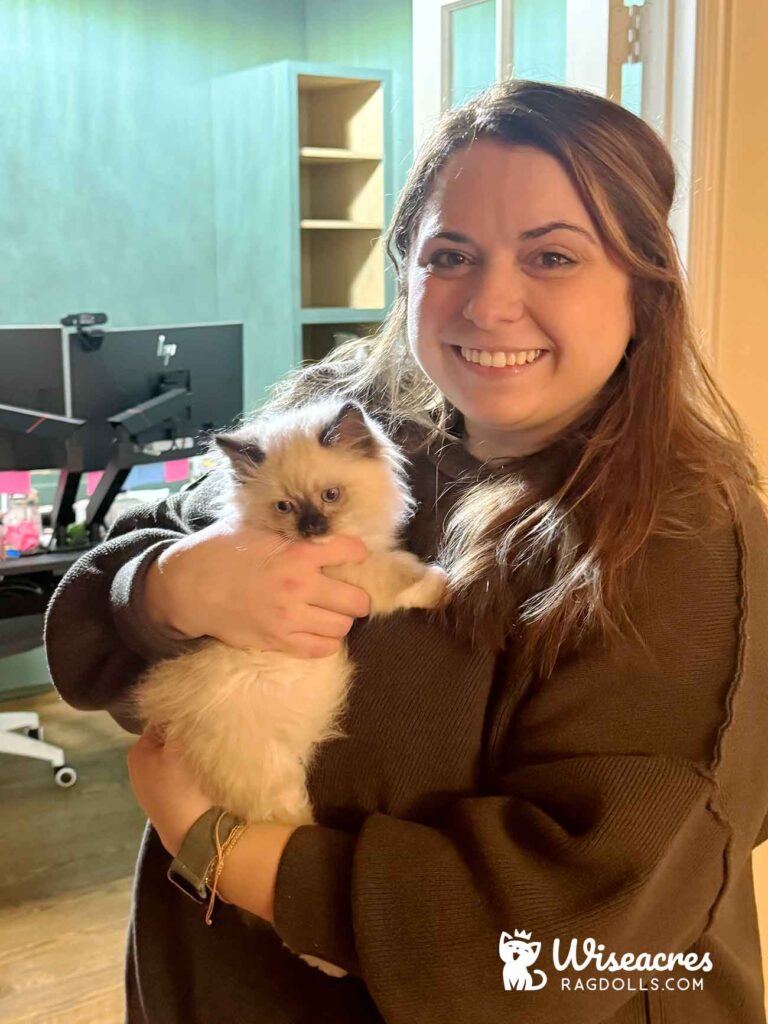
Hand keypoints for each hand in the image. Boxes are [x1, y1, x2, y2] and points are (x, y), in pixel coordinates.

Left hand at [126, 726, 212, 857]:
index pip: (160, 720)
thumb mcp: (181, 746)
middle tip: (208, 737)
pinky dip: (189, 775)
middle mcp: (137, 769)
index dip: (182, 717)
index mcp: (137, 752)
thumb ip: (177, 721)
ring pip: (174, 759)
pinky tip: (203, 779)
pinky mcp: (165, 804)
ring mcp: (150, 789)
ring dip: (190, 756)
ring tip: (209, 757)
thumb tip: (182, 705)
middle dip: (185, 737)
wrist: (194, 836)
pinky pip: (178, 778)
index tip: (203, 719)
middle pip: (167, 741)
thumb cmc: (184, 786)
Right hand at [145, 521, 370, 657]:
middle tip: (350, 593)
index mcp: (297, 553)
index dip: (358, 553)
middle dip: (358, 596)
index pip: (350, 552)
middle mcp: (300, 586)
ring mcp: (290, 617)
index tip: (355, 556)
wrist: (190, 587)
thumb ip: (289, 529)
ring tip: (333, 613)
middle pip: (356, 601)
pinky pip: (321, 649)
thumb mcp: (256, 528)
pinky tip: (319, 630)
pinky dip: (326, 641)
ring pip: (342, 627)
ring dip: (342, 620)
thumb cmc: (221, 551)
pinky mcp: (278, 641)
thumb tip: (316, 524)